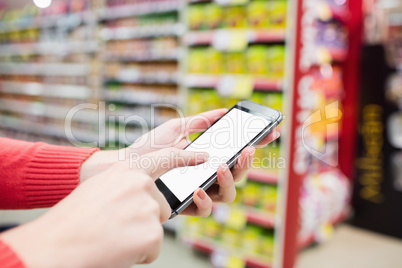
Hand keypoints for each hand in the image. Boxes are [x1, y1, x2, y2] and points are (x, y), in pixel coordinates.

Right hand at [1, 150, 206, 266]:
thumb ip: (124, 187)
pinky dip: (138, 254)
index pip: (164, 158)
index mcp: (126, 170)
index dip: (184, 157)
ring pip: (155, 227)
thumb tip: (143, 195)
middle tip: (116, 228)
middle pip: (160, 205)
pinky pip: (153, 246)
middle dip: (145, 219)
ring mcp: (148, 207)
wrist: (54, 246)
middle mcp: (141, 184)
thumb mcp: (98, 190)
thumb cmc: (70, 221)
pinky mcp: (153, 233)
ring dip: (138, 237)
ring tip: (111, 238)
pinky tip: (117, 250)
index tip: (202, 156)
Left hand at [80, 109, 279, 216]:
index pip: (239, 152)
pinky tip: (197, 189)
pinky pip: (206, 209)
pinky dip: (206, 200)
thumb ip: (200, 121)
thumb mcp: (176, 128)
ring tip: (221, 167)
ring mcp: (200, 191)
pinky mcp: (187, 206)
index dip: (257, 143)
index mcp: (209, 157)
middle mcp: (208, 175)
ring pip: (229, 194)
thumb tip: (223, 111)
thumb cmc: (151, 147)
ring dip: (231, 180)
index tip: (272, 131)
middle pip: (239, 174)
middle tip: (247, 149)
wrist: (127, 164)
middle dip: (248, 162)